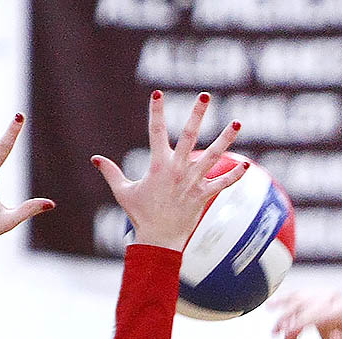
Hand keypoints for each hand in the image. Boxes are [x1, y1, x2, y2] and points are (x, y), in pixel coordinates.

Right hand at [92, 90, 245, 250]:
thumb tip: (94, 159)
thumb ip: (111, 172)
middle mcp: (177, 170)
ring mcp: (191, 182)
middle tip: (205, 95)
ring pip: (212, 156)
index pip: (156, 132)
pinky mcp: (202, 196)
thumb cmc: (140, 215)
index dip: (156, 112)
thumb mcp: (123, 192)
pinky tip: (247, 165)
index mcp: (158, 165)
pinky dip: (233, 175)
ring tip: (237, 122)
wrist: (158, 241)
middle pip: (189, 137)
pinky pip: (221, 184)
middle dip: (196, 114)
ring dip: (225, 139)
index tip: (157, 93)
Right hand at [269, 291, 341, 338]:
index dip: (302, 321)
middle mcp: (330, 299)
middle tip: (277, 334)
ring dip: (283, 317)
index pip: (320, 312)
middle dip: (290, 319)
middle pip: (307, 305)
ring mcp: (320, 295)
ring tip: (275, 332)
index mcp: (341, 310)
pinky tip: (270, 305)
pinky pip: (294, 297)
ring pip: (297, 302)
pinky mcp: (310, 296)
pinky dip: (281, 301)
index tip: (289, 332)